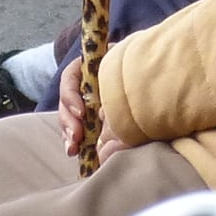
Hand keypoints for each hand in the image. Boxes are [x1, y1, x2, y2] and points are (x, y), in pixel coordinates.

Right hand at [54, 51, 128, 165]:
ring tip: (73, 148)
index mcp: (87, 67)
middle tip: (76, 135)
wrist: (148, 71)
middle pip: (66, 102)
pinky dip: (75, 142)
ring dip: (69, 134)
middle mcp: (82, 85)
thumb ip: (117, 83)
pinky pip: (77, 130)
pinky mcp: (89, 119)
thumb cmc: (136, 63)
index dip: (71, 97)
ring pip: (69, 119)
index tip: (81, 113)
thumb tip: (107, 112)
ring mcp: (84, 103)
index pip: (70, 79)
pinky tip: (75, 151)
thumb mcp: (126, 65)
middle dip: (69, 121)